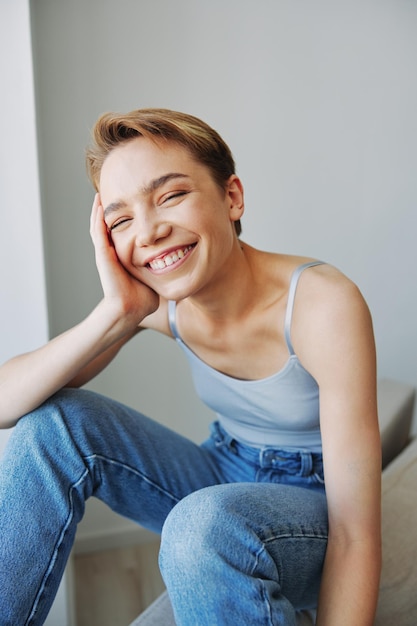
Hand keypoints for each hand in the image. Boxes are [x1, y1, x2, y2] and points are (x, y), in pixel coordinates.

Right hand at [90, 194, 158, 329]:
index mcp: (121, 257)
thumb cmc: (143, 299)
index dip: (121, 219)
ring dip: (98, 211)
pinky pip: (98, 233)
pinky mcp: (103, 256)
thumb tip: (177, 264)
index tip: (126, 205)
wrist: (131, 310)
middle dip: (108, 211)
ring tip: (99, 195)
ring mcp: (105, 254)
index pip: (119, 233)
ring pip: (98, 227)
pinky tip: (99, 207)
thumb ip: (161, 268)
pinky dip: (97, 219)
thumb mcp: (154, 276)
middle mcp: (110, 254)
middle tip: (108, 194)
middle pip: (106, 227)